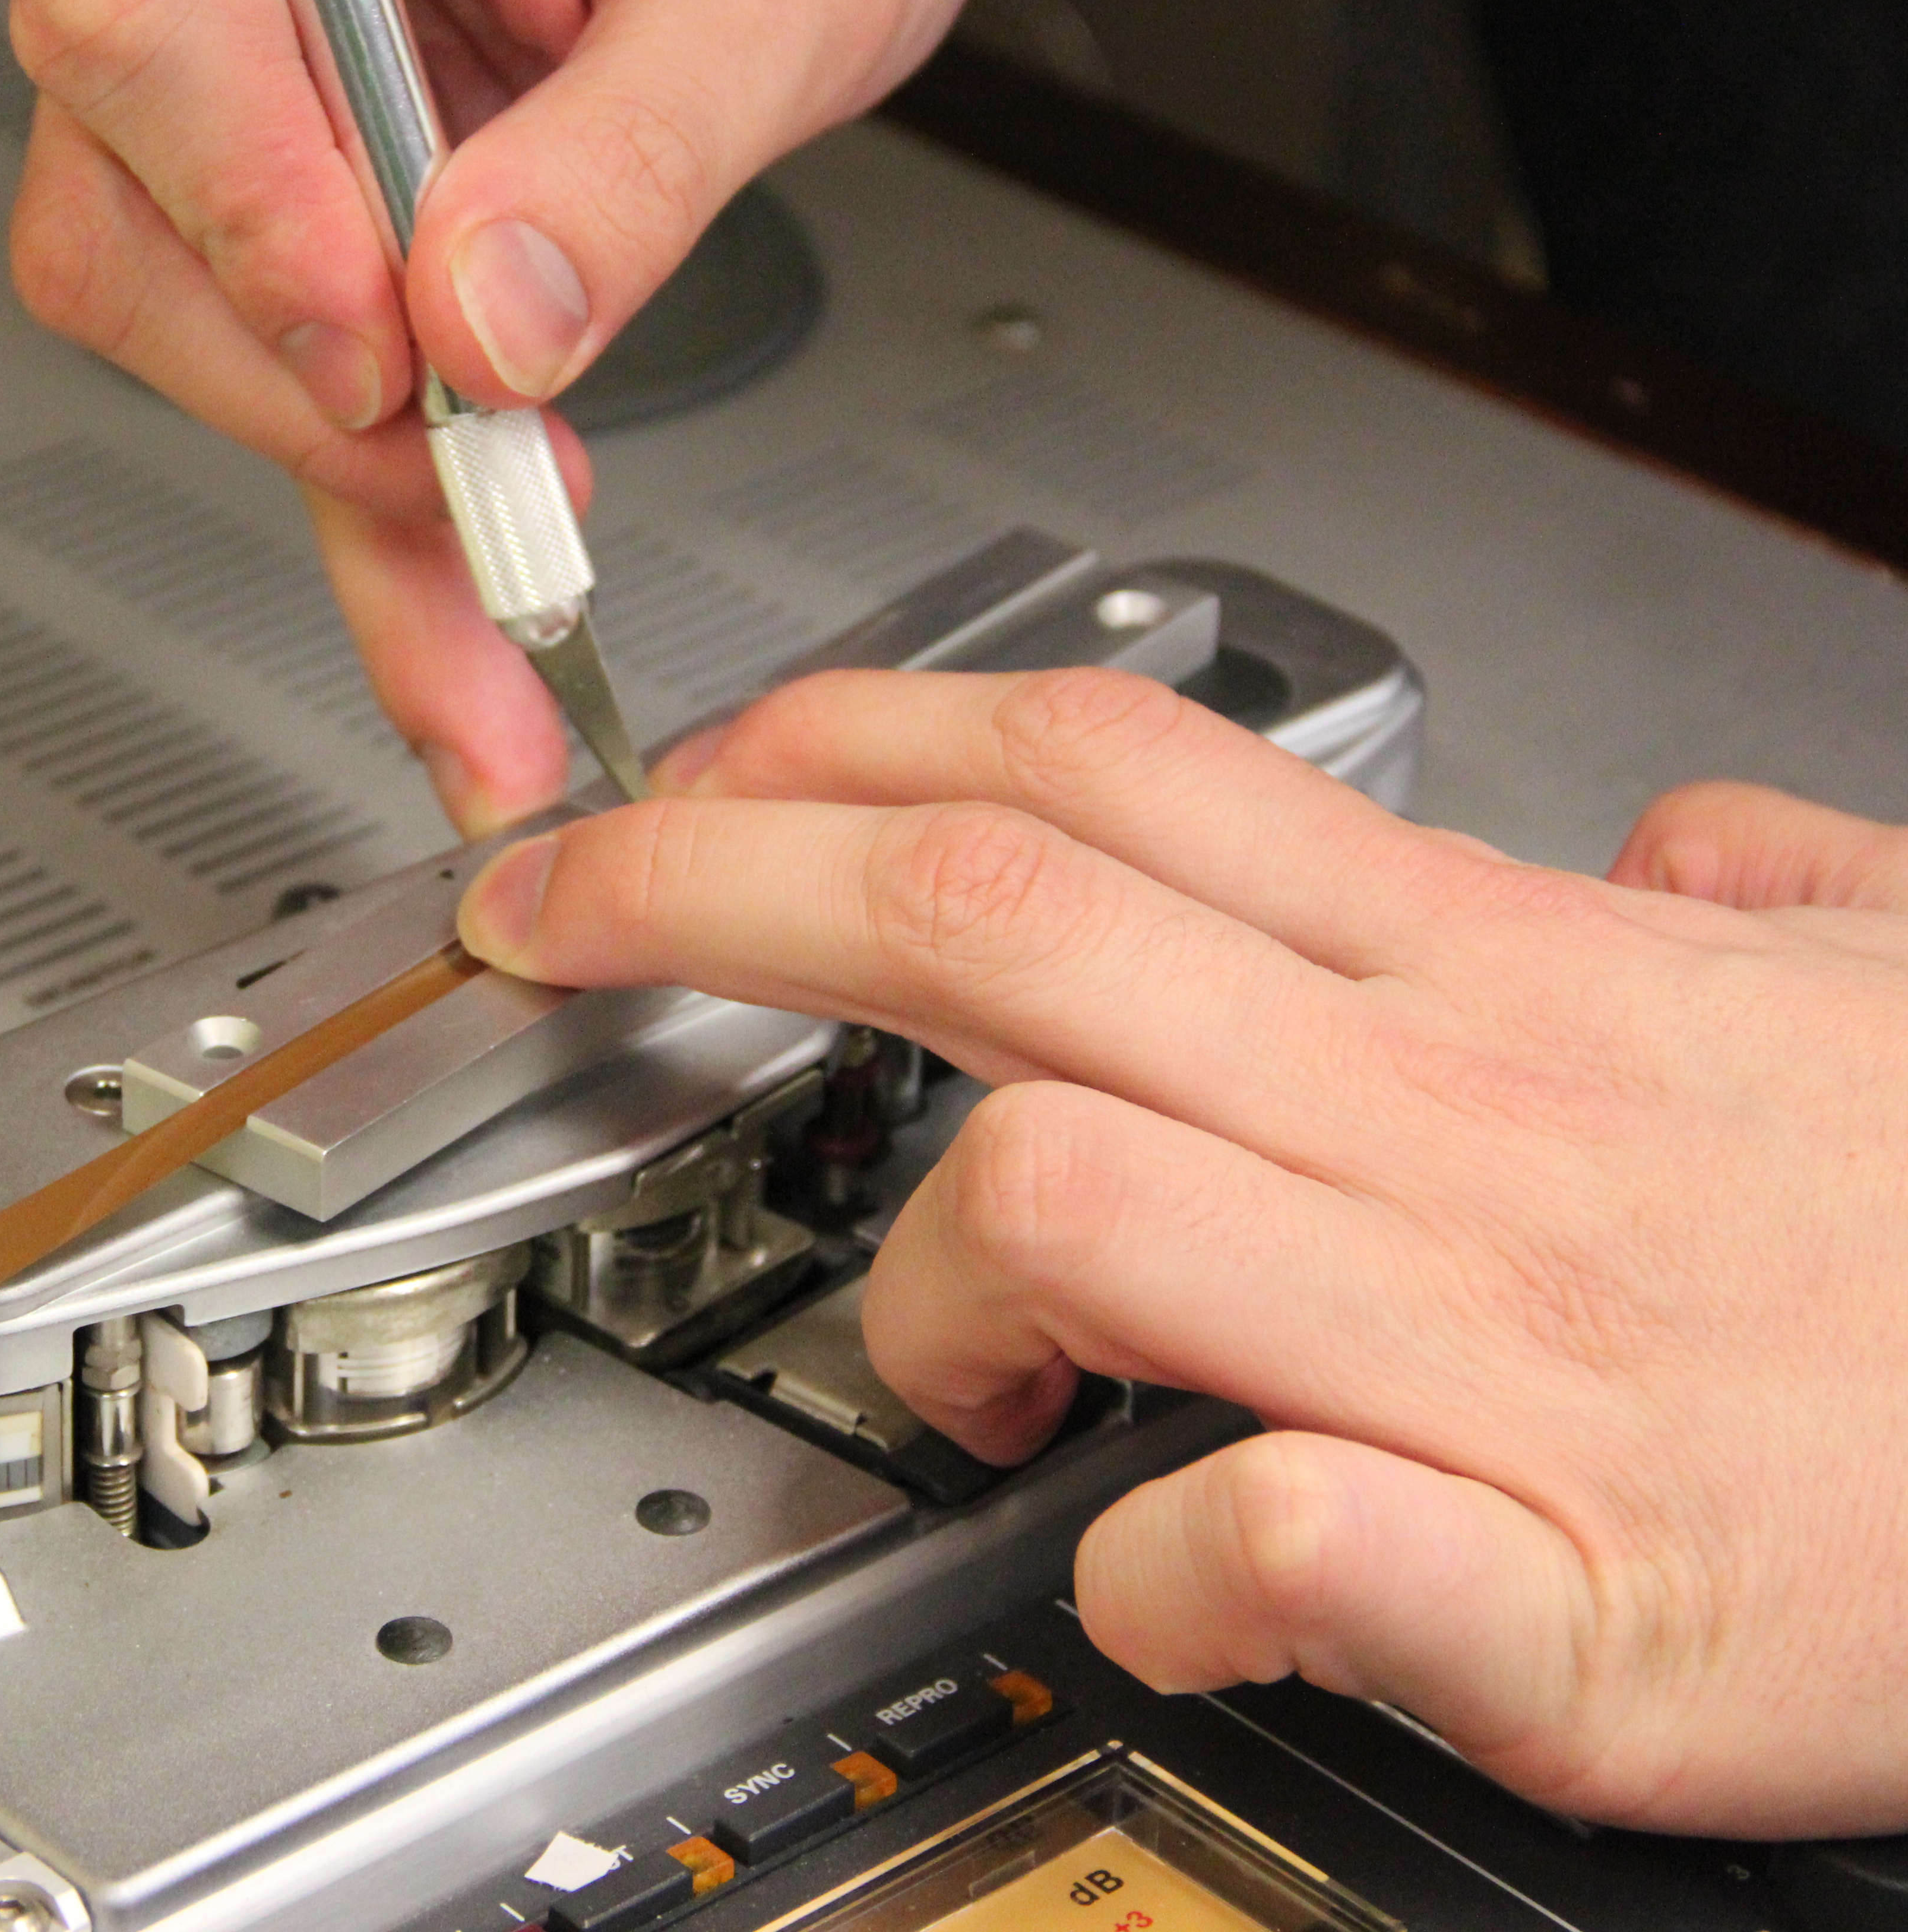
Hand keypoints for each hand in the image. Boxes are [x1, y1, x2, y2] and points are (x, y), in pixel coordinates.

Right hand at [7, 0, 1003, 833]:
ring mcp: (269, 96)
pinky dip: (387, 541)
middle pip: (125, 204)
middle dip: (295, 390)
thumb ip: (630, 144)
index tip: (382, 353)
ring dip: (348, 501)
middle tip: (468, 485)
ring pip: (194, 333)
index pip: (150, 20)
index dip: (243, 210)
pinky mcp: (332, 221)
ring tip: (509, 606)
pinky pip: (312, 394)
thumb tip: (493, 319)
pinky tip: (460, 654)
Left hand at [454, 663, 1907, 1835]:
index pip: (1099, 775)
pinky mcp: (1560, 1584)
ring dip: (924, 1267)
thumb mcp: (1892, 994)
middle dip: (717, 886)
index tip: (689, 775)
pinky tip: (1138, 1572)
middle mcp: (1456, 1123)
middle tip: (558, 911)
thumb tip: (1691, 834)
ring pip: (1068, 1196)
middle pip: (1002, 925)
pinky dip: (1151, 1559)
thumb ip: (1767, 889)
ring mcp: (1490, 1347)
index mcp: (1503, 980)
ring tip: (931, 1350)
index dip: (839, 748)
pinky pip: (1272, 1532)